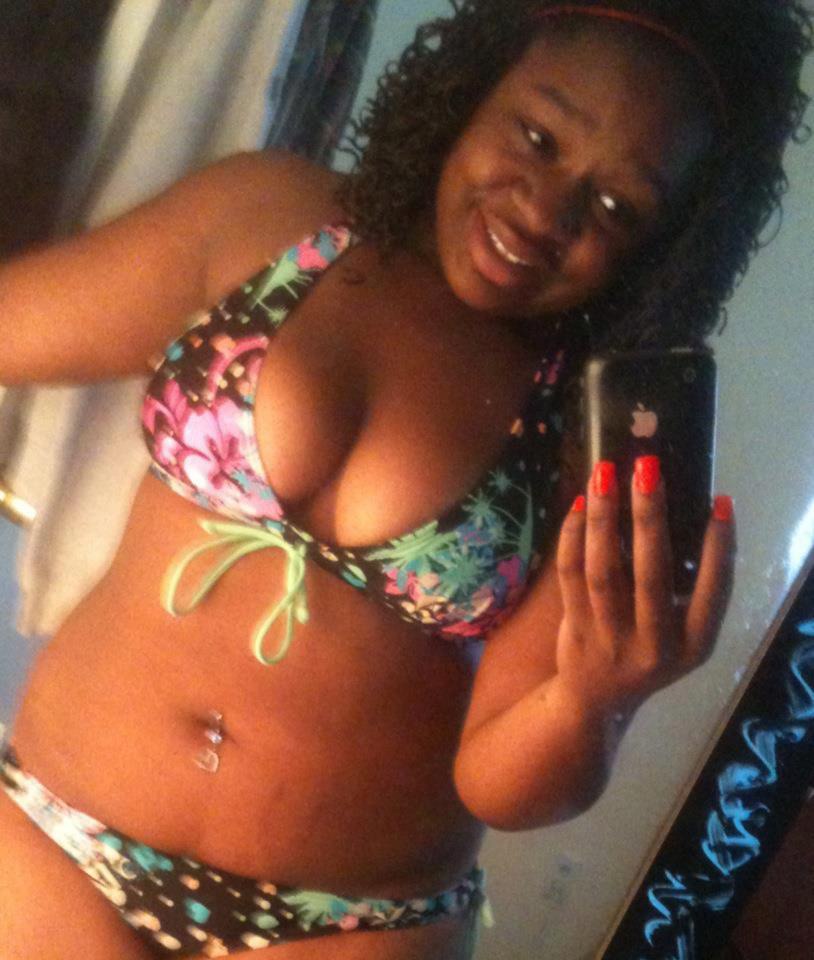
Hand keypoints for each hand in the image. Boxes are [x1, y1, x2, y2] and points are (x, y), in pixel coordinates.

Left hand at [554, 456, 735, 721]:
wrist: (597, 701)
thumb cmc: (647, 651)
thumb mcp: (681, 635)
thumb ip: (687, 590)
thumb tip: (682, 512)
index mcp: (692, 643)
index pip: (712, 593)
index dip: (718, 549)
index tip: (719, 503)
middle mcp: (653, 643)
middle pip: (650, 574)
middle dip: (649, 517)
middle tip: (647, 467)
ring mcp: (610, 637)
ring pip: (602, 569)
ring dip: (602, 517)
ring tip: (604, 474)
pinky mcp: (575, 627)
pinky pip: (570, 574)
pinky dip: (572, 535)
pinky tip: (578, 504)